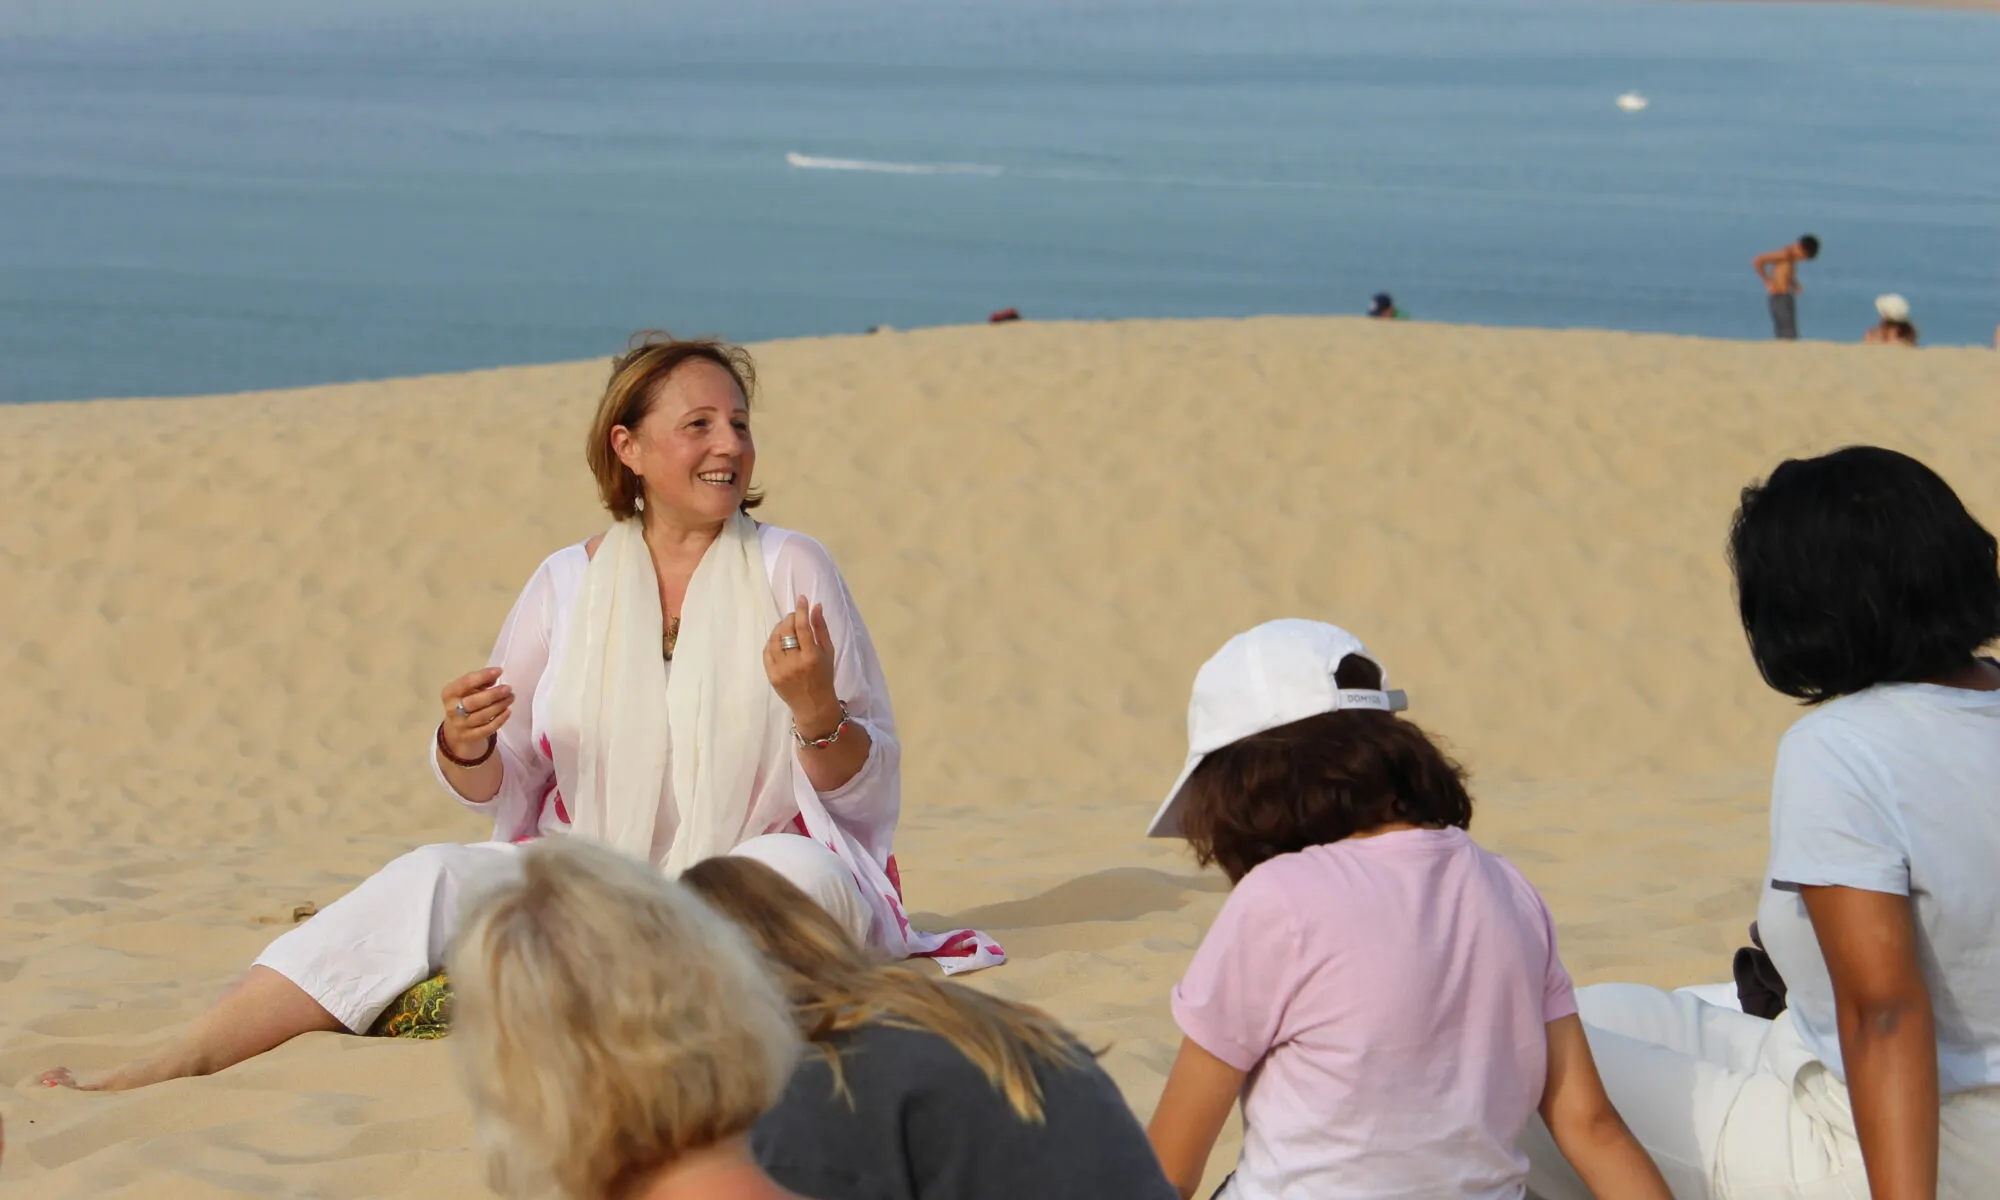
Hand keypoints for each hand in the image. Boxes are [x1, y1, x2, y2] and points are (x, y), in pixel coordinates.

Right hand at [440, 667, 512, 759]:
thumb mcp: (469, 689)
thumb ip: (481, 681)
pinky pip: (487, 729)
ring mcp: (460, 725)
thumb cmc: (466, 701)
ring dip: (499, 706)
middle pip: (473, 702)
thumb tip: (495, 675)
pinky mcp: (470, 736)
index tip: (499, 671)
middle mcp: (452, 709)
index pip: (465, 683)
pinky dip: (499, 720)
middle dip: (493, 694)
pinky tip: (508, 711)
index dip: (483, 676)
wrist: (458, 727)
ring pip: (482, 716)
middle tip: (508, 689)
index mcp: (450, 693)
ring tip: (511, 698)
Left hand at [764, 595, 838, 734]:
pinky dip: (772, 642)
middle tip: (795, 616)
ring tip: (786, 626)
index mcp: (811, 657)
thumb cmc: (824, 676)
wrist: (813, 705)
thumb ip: (821, 628)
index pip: (802, 627)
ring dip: (779, 628)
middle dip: (790, 618)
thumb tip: (816, 606)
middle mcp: (794, 663)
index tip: (801, 599)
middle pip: (786, 631)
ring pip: (774, 640)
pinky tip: (779, 640)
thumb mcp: (828, 652)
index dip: (800, 610)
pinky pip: (767, 652)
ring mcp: (780, 670)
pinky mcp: (771, 676)